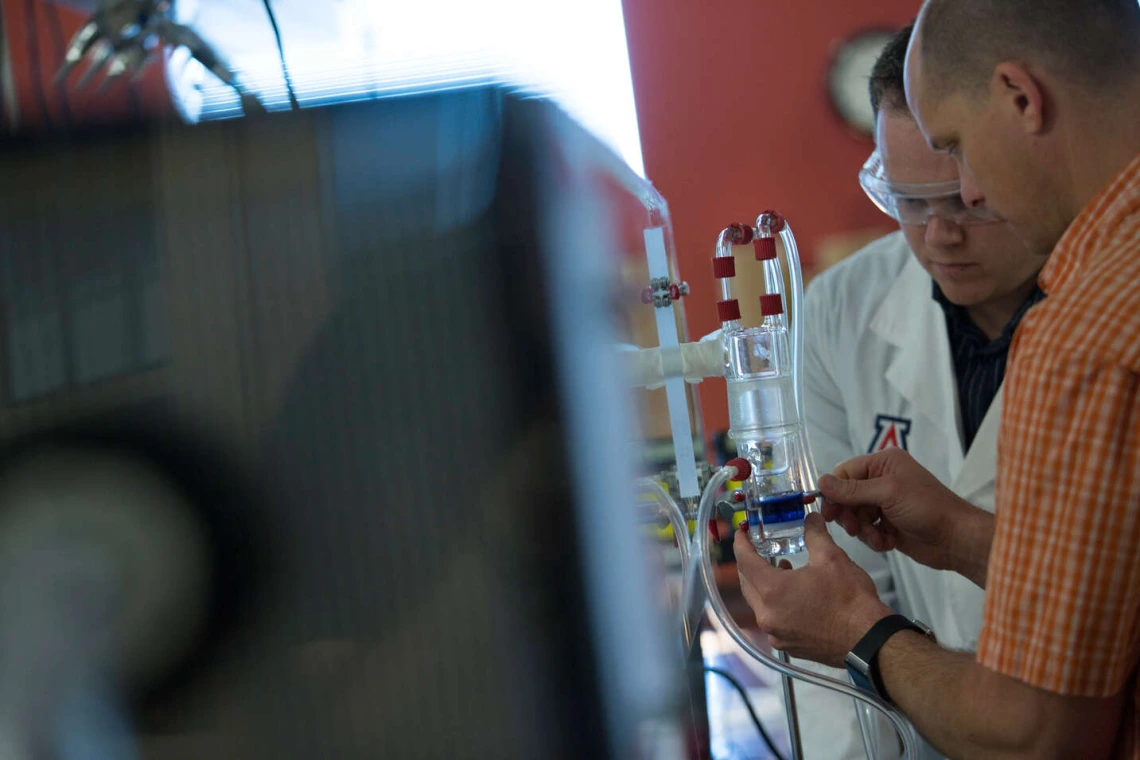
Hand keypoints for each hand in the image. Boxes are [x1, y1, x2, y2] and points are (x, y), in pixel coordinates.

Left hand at [735, 513, 892, 667]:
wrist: (869, 640)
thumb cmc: (851, 601)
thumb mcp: (832, 558)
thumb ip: (815, 535)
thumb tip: (812, 518)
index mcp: (772, 591)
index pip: (745, 561)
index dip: (741, 544)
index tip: (741, 534)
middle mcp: (767, 615)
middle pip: (747, 584)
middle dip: (749, 565)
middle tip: (757, 549)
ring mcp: (776, 634)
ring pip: (758, 604)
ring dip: (763, 585)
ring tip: (780, 568)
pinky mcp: (788, 646)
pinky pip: (772, 621)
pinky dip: (775, 605)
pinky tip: (792, 595)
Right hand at [818, 448, 975, 571]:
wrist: (955, 539)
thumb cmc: (926, 507)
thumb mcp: (887, 493)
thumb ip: (852, 489)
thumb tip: (821, 481)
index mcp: (883, 464)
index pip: (845, 472)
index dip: (834, 491)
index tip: (828, 511)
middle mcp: (881, 481)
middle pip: (846, 496)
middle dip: (849, 514)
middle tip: (852, 527)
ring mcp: (884, 504)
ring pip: (855, 516)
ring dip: (863, 529)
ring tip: (877, 537)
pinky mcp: (887, 525)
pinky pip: (866, 530)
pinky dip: (874, 539)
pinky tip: (888, 543)